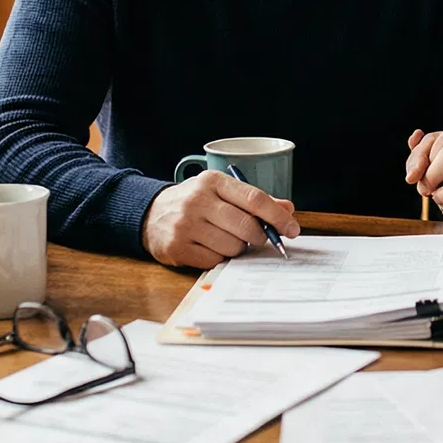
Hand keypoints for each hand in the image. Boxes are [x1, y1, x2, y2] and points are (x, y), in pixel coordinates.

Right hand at [142, 170, 300, 269]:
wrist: (150, 214)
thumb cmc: (194, 202)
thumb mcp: (221, 192)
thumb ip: (254, 200)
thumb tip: (287, 210)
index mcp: (213, 182)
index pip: (255, 199)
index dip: (278, 216)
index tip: (292, 229)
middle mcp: (198, 201)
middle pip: (246, 226)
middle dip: (260, 237)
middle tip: (259, 239)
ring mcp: (186, 225)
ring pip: (233, 246)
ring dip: (238, 248)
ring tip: (226, 239)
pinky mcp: (177, 248)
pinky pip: (214, 260)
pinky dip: (219, 257)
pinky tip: (211, 247)